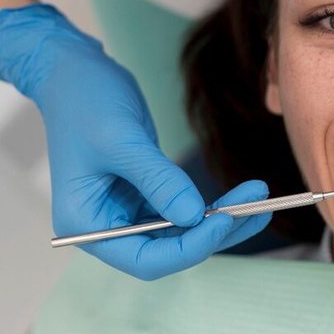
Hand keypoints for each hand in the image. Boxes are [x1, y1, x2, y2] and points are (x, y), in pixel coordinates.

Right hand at [0, 4, 271, 278]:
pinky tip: (241, 195)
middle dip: (214, 233)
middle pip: (170, 251)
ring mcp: (129, 211)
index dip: (188, 249)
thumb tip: (194, 216)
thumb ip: (158, 180)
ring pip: (184, 233)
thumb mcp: (122, 140)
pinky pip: (184, 210)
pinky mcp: (147, 194)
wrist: (75, 74)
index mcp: (88, 224)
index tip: (223, 222)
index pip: (145, 260)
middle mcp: (108, 226)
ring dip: (222, 220)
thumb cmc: (85, 102)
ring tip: (258, 197)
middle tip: (256, 208)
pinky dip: (213, 206)